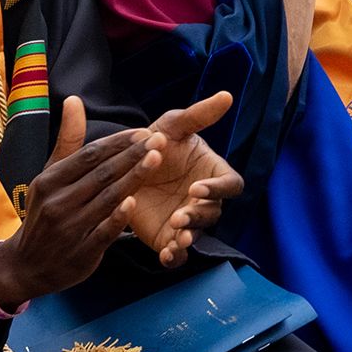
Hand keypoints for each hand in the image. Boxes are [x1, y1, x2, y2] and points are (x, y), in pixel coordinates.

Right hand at [0, 99, 155, 310]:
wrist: (25, 265)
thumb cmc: (45, 213)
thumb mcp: (50, 176)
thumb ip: (68, 141)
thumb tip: (74, 100)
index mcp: (50, 180)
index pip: (89, 155)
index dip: (118, 143)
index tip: (143, 131)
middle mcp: (57, 202)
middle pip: (101, 174)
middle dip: (132, 155)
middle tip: (159, 139)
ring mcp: (68, 228)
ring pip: (105, 199)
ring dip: (132, 178)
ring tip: (156, 160)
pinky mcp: (80, 253)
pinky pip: (102, 233)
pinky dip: (117, 218)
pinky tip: (133, 203)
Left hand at [118, 91, 244, 266]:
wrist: (120, 168)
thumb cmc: (153, 142)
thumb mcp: (172, 126)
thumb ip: (198, 114)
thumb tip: (227, 95)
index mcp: (212, 174)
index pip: (230, 185)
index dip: (218, 189)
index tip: (197, 187)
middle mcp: (203, 201)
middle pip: (214, 213)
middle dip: (198, 215)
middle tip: (180, 215)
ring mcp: (186, 222)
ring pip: (197, 235)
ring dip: (190, 237)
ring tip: (178, 237)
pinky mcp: (167, 240)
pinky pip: (177, 255)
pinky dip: (175, 257)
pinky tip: (166, 254)